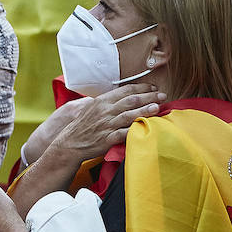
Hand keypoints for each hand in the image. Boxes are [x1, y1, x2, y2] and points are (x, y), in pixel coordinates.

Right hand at [29, 86, 164, 166]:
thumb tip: (120, 96)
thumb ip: (106, 102)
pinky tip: (146, 127)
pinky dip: (136, 129)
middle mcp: (105, 111)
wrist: (69, 144)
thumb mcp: (91, 109)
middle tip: (162, 95)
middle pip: (131, 100)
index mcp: (102, 101)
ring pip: (130, 114)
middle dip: (149, 96)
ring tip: (158, 107)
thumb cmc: (82, 127)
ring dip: (145, 110)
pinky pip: (124, 133)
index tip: (153, 87)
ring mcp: (107, 125)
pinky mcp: (107, 139)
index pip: (125, 90)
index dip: (141, 87)